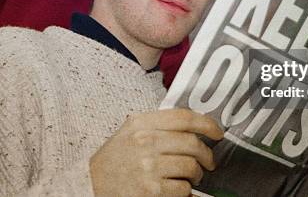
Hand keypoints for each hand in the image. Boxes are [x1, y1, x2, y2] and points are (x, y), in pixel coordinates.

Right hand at [89, 109, 223, 196]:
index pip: (184, 117)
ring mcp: (148, 167)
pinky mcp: (151, 190)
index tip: (217, 132)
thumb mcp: (129, 133)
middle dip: (206, 156)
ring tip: (189, 178)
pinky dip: (185, 192)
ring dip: (196, 176)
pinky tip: (176, 190)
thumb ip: (157, 125)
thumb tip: (194, 126)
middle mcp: (145, 141)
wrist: (89, 186)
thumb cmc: (113, 161)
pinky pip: (183, 189)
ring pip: (191, 167)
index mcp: (141, 124)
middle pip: (193, 143)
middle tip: (207, 163)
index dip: (207, 124)